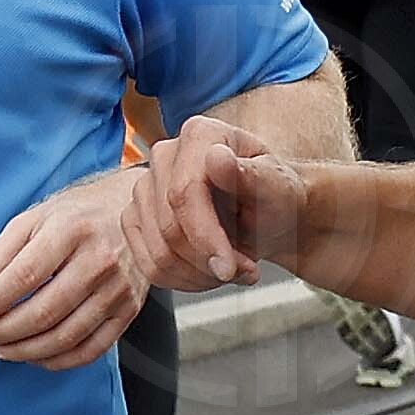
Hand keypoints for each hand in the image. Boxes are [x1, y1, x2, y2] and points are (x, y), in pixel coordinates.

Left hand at [0, 171, 146, 368]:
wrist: (137, 213)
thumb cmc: (79, 216)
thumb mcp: (31, 220)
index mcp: (70, 230)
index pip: (23, 278)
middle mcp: (99, 260)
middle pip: (42, 313)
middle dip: (0, 332)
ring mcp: (118, 288)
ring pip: (63, 338)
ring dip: (22, 351)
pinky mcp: (129, 310)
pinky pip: (90, 350)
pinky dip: (56, 361)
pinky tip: (34, 355)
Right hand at [128, 113, 309, 292]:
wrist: (271, 216)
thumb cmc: (277, 197)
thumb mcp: (278, 188)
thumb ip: (250, 175)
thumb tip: (216, 157)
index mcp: (201, 134)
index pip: (186, 192)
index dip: (206, 236)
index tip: (230, 268)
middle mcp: (164, 155)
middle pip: (169, 228)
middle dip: (210, 261)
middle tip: (245, 271)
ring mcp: (144, 188)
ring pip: (157, 253)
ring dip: (200, 275)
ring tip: (233, 270)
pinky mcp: (136, 218)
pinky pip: (147, 265)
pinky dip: (183, 280)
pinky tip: (210, 273)